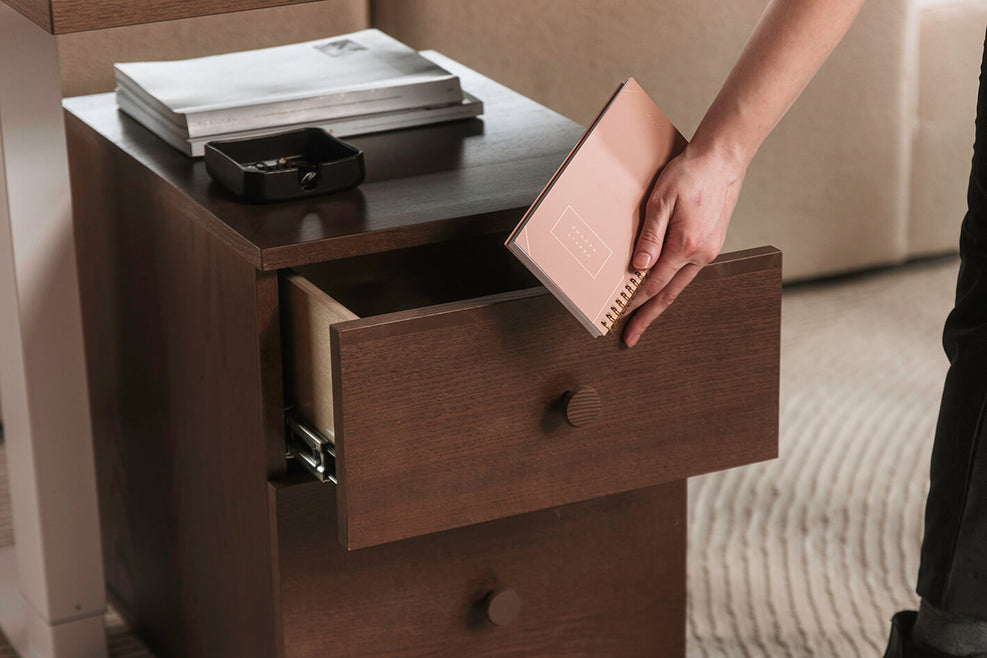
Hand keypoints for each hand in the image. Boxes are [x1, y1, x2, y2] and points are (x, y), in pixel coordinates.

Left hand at [622, 145, 744, 346]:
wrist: (722, 160)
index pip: (654, 283)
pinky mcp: (711, 244)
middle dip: (648, 317)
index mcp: (687, 245)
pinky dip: (671, 284)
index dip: (635, 302)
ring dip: (659, 302)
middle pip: (669, 294)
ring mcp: (709, 250)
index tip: (619, 316)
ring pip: (679, 285)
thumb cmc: (689, 174)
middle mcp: (701, 253)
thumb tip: (638, 268)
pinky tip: (660, 288)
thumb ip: (650, 237)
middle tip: (631, 337)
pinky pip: (686, 272)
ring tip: (642, 318)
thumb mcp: (660, 202)